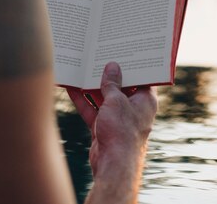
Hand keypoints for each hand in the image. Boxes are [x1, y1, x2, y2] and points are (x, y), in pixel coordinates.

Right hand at [67, 62, 156, 177]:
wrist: (113, 164)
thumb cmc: (122, 132)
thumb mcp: (116, 101)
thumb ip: (112, 83)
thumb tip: (112, 66)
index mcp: (145, 100)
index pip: (141, 78)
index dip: (132, 65)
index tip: (123, 52)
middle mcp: (133, 108)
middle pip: (119, 87)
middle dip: (107, 74)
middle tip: (98, 56)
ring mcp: (117, 118)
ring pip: (103, 98)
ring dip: (92, 86)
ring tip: (81, 68)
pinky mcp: (103, 127)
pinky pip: (92, 109)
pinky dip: (82, 100)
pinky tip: (71, 88)